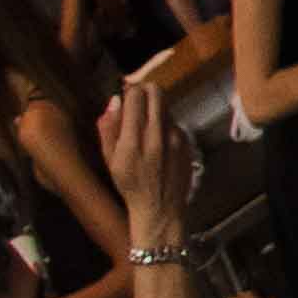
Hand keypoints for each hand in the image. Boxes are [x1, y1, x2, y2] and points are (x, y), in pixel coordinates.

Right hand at [100, 78, 182, 249]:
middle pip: (156, 92)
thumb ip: (109, 129)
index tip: (124, 95)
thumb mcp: (109, 160)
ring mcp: (177, 138)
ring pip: (166, 106)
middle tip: (136, 100)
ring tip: (145, 124)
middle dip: (144, 90)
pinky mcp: (188, 142)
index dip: (128, 90)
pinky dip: (165, 123)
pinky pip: (175, 122)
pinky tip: (158, 139)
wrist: (160, 208)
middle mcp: (157, 135)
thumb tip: (114, 101)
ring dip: (155, 107)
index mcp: (133, 140)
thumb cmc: (130, 185)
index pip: (135, 96)